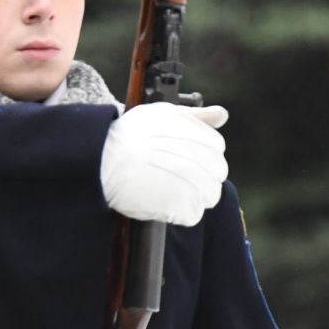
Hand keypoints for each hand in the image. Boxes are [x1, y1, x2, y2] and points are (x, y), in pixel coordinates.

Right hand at [99, 103, 227, 225]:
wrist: (106, 159)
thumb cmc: (130, 134)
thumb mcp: (165, 114)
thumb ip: (196, 117)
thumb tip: (221, 115)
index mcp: (206, 140)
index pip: (216, 151)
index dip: (198, 155)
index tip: (177, 158)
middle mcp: (207, 163)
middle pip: (216, 175)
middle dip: (199, 176)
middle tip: (170, 175)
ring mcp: (197, 187)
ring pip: (208, 197)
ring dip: (191, 196)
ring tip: (166, 190)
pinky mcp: (184, 209)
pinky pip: (192, 215)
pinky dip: (178, 213)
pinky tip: (161, 202)